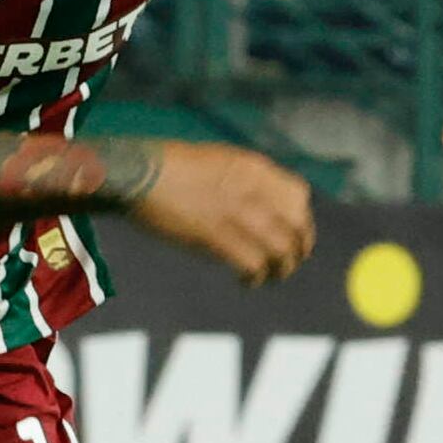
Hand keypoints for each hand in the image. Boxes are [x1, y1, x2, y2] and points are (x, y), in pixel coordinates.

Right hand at [127, 139, 315, 286]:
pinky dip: (256, 277)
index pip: (300, 196)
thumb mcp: (221, 161)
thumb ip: (247, 181)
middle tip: (287, 264)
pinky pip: (254, 264)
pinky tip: (246, 281)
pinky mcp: (218, 236)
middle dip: (298, 250)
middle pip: (297, 226)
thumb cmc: (171, 167)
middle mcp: (254, 189)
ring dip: (280, 269)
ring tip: (269, 277)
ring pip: (281, 249)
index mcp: (255, 168)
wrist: (140, 173)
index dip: (302, 220)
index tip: (294, 235)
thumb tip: (265, 205)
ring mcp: (238, 213)